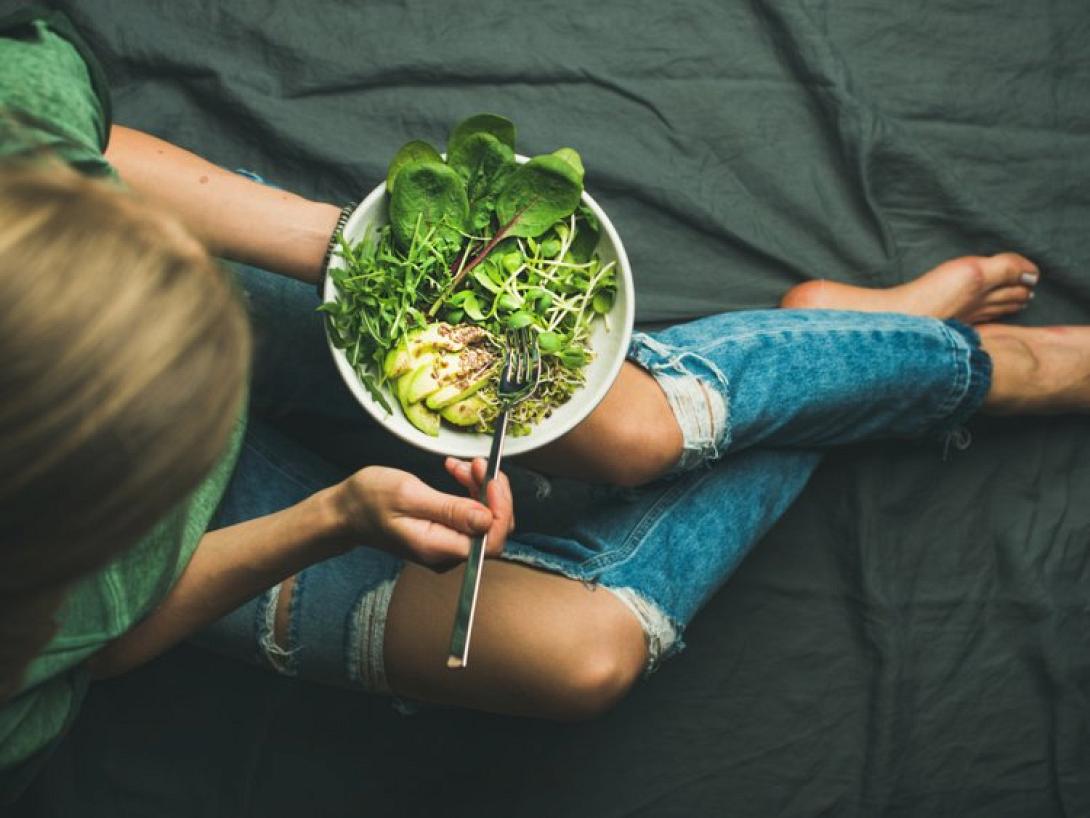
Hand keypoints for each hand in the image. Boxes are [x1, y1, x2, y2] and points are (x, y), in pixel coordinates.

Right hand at [332, 463, 513, 567]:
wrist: (346, 511)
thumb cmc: (368, 500)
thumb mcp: (408, 495)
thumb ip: (448, 509)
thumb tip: (486, 519)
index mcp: (438, 547)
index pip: (492, 540)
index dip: (501, 509)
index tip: (492, 478)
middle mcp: (447, 553)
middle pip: (493, 529)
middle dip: (492, 493)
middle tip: (476, 463)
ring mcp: (447, 546)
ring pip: (484, 519)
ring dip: (480, 487)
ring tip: (461, 465)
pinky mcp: (445, 534)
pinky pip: (471, 515)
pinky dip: (471, 490)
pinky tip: (457, 473)